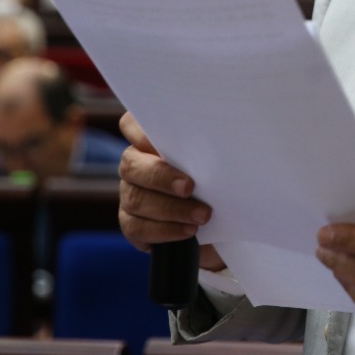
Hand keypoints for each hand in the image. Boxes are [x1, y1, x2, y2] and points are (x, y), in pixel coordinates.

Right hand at [118, 111, 223, 270]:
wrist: (219, 221)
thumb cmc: (218, 180)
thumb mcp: (216, 161)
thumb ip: (207, 149)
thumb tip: (224, 138)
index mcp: (151, 141)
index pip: (131, 124)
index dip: (139, 130)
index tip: (160, 140)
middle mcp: (136, 165)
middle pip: (131, 165)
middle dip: (162, 177)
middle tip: (190, 187)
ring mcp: (130, 194)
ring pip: (136, 199)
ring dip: (171, 209)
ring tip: (202, 216)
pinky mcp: (132, 223)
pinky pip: (137, 227)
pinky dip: (165, 231)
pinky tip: (188, 231)